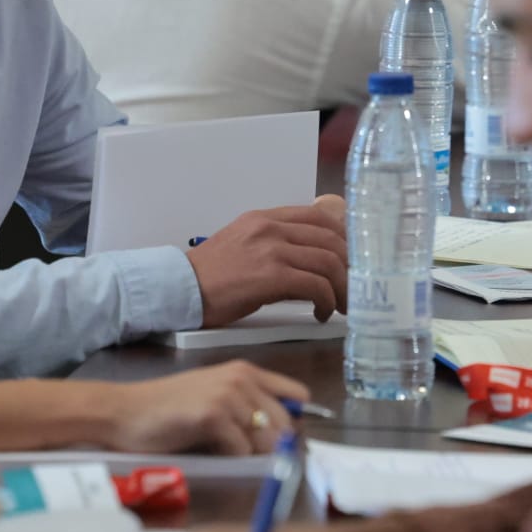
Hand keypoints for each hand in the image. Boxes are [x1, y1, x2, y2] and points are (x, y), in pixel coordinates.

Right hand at [107, 362, 312, 454]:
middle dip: (275, 447)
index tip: (284, 441)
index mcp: (245, 371)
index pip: (297, 395)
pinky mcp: (213, 415)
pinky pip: (241, 450)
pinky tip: (211, 453)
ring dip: (251, 455)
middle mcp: (242, 379)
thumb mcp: (213, 395)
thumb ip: (247, 406)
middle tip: (251, 458)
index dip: (296, 421)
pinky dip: (231, 459)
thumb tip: (282, 434)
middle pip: (286, 424)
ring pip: (266, 440)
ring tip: (225, 452)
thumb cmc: (166, 409)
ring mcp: (228, 395)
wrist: (125, 412)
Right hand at [189, 203, 347, 326]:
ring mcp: (271, 250)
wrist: (179, 288)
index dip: (343, 240)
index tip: (350, 261)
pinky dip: (325, 301)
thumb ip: (274, 243)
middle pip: (331, 240)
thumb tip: (307, 259)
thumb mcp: (243, 244)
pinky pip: (314, 285)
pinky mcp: (270, 275)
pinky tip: (320, 313)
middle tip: (352, 289)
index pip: (319, 218)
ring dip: (342, 288)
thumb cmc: (209, 275)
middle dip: (349, 267)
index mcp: (265, 218)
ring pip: (328, 262)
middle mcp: (271, 228)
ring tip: (340, 306)